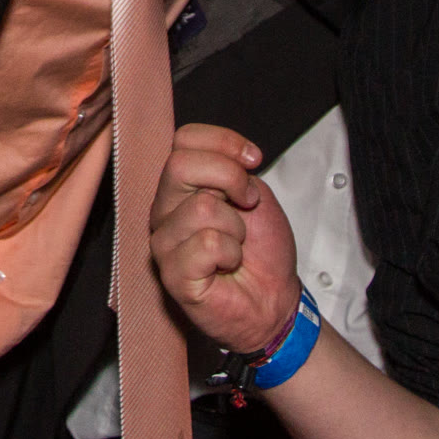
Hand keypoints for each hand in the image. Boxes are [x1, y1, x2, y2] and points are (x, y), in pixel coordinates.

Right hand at [149, 123, 299, 352]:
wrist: (275, 299)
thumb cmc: (262, 250)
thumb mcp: (255, 193)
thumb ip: (232, 169)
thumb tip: (227, 157)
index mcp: (180, 187)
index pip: (184, 139)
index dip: (225, 143)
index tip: (253, 161)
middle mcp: (163, 211)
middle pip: (180, 165)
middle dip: (231, 180)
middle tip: (247, 204)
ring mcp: (163, 243)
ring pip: (200, 207)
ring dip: (236, 227)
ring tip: (235, 246)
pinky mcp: (172, 275)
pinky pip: (206, 244)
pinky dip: (231, 253)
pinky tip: (227, 265)